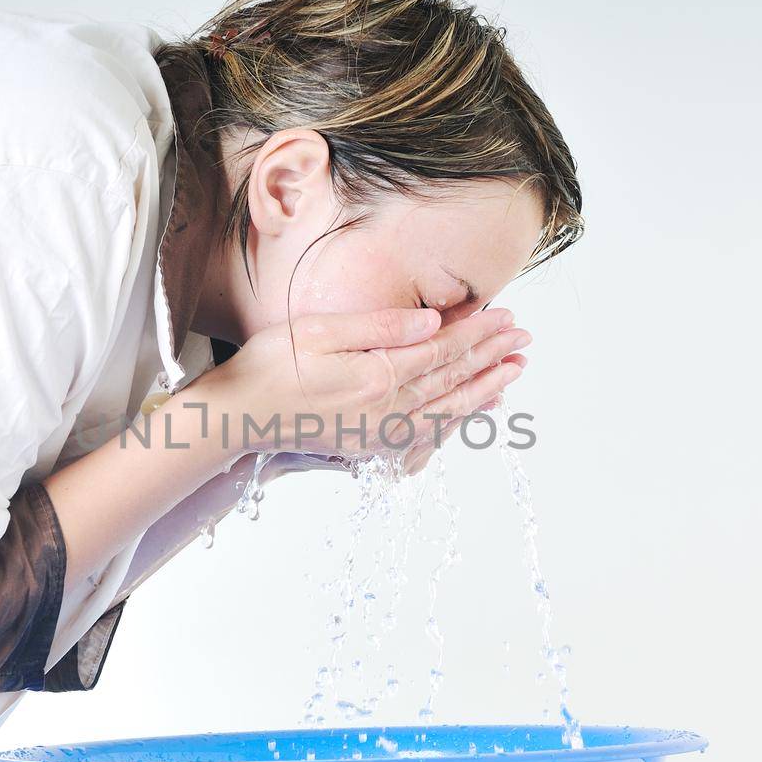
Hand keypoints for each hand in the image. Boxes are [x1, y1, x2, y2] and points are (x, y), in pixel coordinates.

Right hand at [193, 306, 529, 456]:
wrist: (237, 417)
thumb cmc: (269, 366)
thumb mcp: (319, 330)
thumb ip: (380, 327)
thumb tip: (433, 323)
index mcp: (376, 375)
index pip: (441, 349)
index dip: (477, 332)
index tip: (506, 316)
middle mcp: (386, 409)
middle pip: (452, 378)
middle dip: (491, 356)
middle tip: (524, 339)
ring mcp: (380, 432)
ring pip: (448, 408)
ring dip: (485, 388)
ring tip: (514, 370)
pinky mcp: (371, 445)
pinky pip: (429, 432)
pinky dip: (458, 418)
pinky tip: (475, 409)